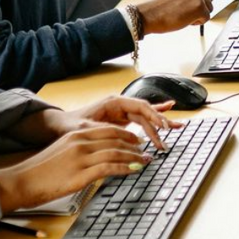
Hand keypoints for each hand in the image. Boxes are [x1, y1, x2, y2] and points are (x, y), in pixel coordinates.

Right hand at [0, 125, 149, 212]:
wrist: (21, 182)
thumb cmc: (39, 171)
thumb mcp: (62, 152)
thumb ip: (80, 149)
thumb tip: (99, 155)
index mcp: (76, 135)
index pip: (108, 130)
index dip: (127, 134)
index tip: (137, 140)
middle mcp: (80, 143)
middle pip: (116, 140)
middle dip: (135, 146)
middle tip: (146, 151)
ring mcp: (81, 158)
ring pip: (116, 153)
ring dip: (135, 157)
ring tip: (145, 162)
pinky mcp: (81, 174)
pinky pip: (110, 168)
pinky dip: (126, 168)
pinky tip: (134, 170)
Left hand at [53, 95, 182, 150]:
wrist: (61, 125)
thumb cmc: (71, 124)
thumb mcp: (85, 129)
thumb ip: (104, 130)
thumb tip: (122, 136)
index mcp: (114, 103)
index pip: (140, 107)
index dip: (154, 116)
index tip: (163, 126)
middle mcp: (120, 105)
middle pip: (146, 113)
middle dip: (159, 123)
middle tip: (169, 135)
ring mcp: (121, 112)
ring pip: (146, 117)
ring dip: (160, 124)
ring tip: (177, 127)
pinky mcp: (121, 120)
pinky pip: (141, 118)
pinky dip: (154, 117)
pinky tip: (167, 111)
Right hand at [137, 0, 214, 33]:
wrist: (149, 14)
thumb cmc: (159, 4)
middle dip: (204, 4)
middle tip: (188, 9)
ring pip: (210, 7)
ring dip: (199, 14)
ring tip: (183, 14)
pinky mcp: (200, 7)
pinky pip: (207, 18)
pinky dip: (197, 22)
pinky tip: (184, 19)